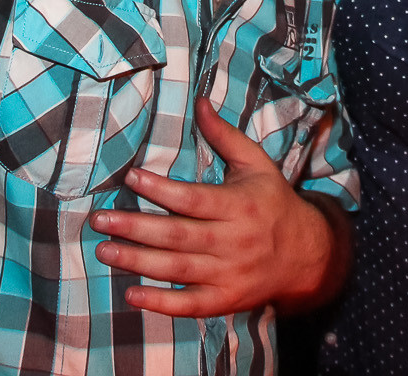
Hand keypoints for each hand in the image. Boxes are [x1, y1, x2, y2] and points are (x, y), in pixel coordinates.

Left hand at [89, 97, 344, 317]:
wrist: (307, 254)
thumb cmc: (273, 201)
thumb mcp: (256, 163)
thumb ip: (225, 135)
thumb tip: (199, 101)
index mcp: (239, 205)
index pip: (193, 199)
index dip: (160, 189)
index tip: (130, 177)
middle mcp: (234, 241)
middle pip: (177, 236)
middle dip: (135, 228)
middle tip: (99, 220)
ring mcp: (229, 275)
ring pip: (177, 270)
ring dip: (137, 262)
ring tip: (104, 251)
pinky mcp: (226, 300)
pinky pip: (190, 305)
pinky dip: (161, 303)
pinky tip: (132, 294)